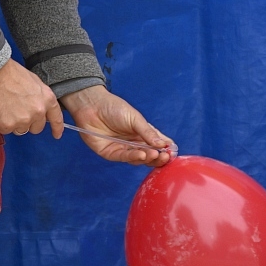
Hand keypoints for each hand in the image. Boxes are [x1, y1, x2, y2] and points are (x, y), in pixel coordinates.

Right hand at [0, 59, 63, 136]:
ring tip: (6, 107)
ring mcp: (22, 120)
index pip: (56, 119)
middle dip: (29, 123)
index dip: (57, 128)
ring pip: (20, 130)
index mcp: (47, 99)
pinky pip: (5, 130)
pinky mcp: (7, 124)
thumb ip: (40, 98)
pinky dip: (1, 123)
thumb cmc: (12, 73)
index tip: (56, 135)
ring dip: (14, 123)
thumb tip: (39, 108)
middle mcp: (38, 112)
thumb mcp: (35, 82)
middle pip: (36, 128)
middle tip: (18, 111)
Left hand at [59, 85, 174, 166]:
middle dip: (158, 157)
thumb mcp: (135, 118)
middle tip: (165, 156)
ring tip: (154, 154)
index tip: (172, 151)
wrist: (92, 106)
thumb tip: (163, 144)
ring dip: (148, 158)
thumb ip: (148, 132)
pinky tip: (142, 154)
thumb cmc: (114, 108)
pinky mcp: (111, 154)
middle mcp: (134, 143)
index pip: (157, 145)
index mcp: (142, 134)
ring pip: (138, 159)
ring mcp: (123, 149)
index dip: (165, 149)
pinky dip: (134, 157)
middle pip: (150, 156)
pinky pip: (124, 158)